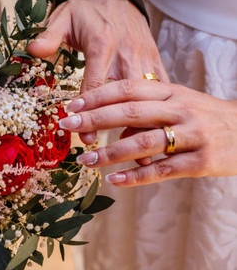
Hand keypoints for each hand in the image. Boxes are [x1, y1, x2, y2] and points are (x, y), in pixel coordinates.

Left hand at [27, 0, 168, 144]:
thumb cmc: (86, 9)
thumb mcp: (63, 17)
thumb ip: (49, 36)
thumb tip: (33, 50)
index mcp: (102, 45)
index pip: (95, 85)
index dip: (90, 114)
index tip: (84, 138)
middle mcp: (126, 54)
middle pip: (123, 96)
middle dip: (116, 126)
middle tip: (112, 153)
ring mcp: (144, 58)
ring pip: (147, 97)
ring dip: (143, 124)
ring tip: (139, 154)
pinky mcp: (155, 60)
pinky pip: (160, 89)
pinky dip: (158, 111)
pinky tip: (154, 132)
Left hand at [59, 79, 236, 185]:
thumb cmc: (202, 115)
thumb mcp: (177, 101)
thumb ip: (144, 109)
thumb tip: (113, 125)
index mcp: (171, 91)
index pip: (127, 88)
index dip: (97, 95)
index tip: (72, 105)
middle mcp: (180, 109)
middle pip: (130, 112)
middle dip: (95, 119)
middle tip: (68, 127)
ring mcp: (192, 135)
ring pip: (143, 143)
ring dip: (110, 153)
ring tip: (86, 161)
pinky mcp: (200, 162)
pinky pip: (162, 170)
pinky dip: (136, 176)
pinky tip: (115, 180)